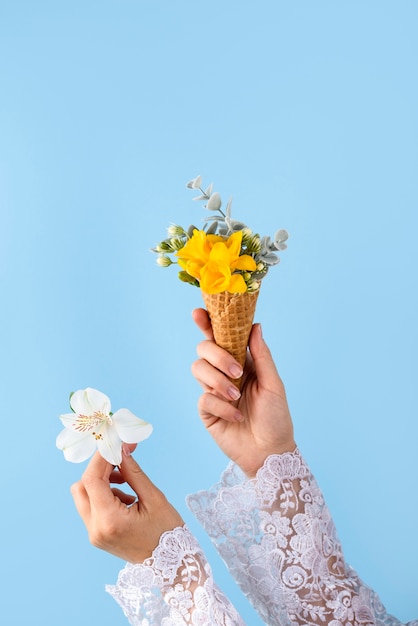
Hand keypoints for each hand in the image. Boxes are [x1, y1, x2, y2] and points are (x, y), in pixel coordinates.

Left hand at [71, 446, 183, 562]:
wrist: (170, 567)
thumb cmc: (167, 532)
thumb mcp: (154, 498)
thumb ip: (133, 472)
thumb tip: (121, 450)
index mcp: (109, 520)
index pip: (92, 479)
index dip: (102, 457)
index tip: (117, 444)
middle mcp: (95, 528)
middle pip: (81, 487)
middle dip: (99, 470)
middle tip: (121, 463)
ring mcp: (94, 534)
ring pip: (83, 496)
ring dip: (101, 483)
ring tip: (128, 483)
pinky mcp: (97, 536)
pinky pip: (91, 507)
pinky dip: (104, 495)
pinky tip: (127, 498)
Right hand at [192, 308, 295, 477]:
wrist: (270, 452)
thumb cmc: (276, 418)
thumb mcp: (274, 384)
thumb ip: (261, 355)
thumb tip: (255, 326)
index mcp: (242, 362)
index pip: (221, 337)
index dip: (208, 323)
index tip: (199, 312)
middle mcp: (224, 373)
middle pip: (204, 348)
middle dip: (217, 356)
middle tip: (237, 372)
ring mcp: (213, 391)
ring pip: (198, 369)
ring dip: (218, 381)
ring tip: (236, 397)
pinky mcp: (207, 411)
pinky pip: (204, 398)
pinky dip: (222, 406)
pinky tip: (236, 416)